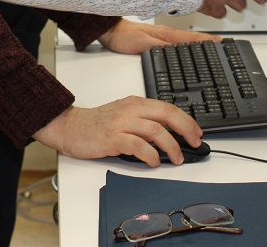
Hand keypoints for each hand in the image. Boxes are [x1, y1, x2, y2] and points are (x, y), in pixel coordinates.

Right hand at [32, 96, 203, 166]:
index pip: (167, 107)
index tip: (197, 133)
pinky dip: (149, 154)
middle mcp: (130, 110)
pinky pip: (136, 145)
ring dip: (170, 145)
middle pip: (166, 114)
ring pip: (154, 130)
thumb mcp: (124, 116)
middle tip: (194, 143)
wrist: (69, 126)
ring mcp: (120, 123)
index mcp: (135, 103)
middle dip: (185, 129)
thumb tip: (170, 136)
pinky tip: (154, 162)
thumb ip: (144, 122)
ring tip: (176, 159)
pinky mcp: (111, 138)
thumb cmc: (96, 125)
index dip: (186, 120)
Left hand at [96, 19, 218, 54]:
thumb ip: (160, 49)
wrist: (110, 31)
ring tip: (212, 50)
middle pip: (193, 40)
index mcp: (167, 35)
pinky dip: (187, 46)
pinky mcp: (157, 40)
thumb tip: (176, 53)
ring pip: (186, 41)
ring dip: (200, 44)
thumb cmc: (123, 36)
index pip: (193, 39)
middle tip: (224, 48)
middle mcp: (167, 35)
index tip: (223, 44)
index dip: (209, 42)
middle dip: (209, 43)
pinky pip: (177, 43)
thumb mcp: (143, 45)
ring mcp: (163, 37)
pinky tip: (188, 51)